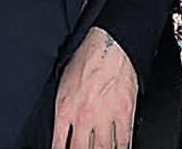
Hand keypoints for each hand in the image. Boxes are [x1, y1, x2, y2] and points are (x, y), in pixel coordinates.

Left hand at [52, 27, 137, 148]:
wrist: (109, 43)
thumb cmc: (87, 57)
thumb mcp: (63, 84)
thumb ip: (63, 110)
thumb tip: (63, 129)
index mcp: (65, 110)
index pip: (58, 146)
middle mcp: (83, 117)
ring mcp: (105, 117)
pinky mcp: (124, 112)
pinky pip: (123, 141)